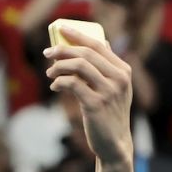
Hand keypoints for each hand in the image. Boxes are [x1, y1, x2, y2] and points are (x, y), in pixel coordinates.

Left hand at [46, 26, 134, 170]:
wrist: (113, 143)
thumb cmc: (108, 114)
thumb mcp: (113, 88)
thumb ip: (107, 67)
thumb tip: (101, 41)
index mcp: (123, 70)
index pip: (99, 45)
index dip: (78, 35)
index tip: (60, 29)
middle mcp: (119, 78)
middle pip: (86, 53)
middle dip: (63, 50)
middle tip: (47, 53)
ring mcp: (108, 91)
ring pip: (78, 66)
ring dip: (59, 67)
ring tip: (50, 73)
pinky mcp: (95, 105)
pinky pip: (72, 84)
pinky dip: (59, 82)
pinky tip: (55, 86)